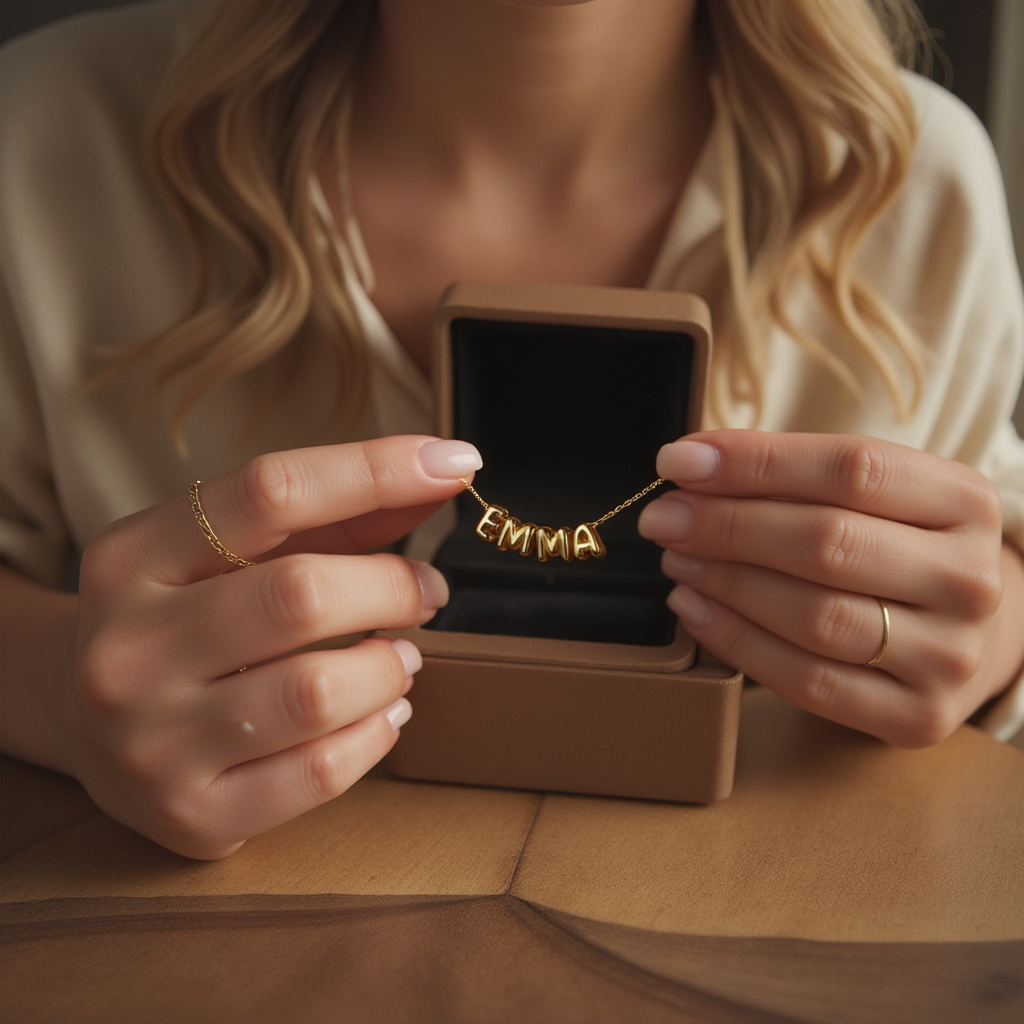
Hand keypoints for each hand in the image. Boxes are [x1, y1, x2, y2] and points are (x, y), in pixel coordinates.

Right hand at [64, 435, 480, 857]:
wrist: (81, 724)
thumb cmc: (184, 618)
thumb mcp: (229, 551)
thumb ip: (335, 513)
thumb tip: (440, 473)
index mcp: (132, 556)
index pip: (269, 491)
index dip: (375, 470)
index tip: (454, 461)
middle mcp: (128, 646)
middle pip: (301, 595)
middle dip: (392, 587)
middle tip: (425, 592)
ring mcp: (151, 739)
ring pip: (318, 692)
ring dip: (390, 667)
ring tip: (399, 657)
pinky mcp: (191, 812)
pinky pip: (321, 772)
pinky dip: (377, 733)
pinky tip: (382, 711)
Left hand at [638, 430, 1022, 745]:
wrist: (967, 634)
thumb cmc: (895, 548)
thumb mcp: (874, 495)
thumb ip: (791, 475)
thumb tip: (691, 466)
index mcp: (965, 502)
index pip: (851, 469)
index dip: (754, 462)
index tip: (679, 462)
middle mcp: (969, 580)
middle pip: (828, 542)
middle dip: (725, 526)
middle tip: (664, 517)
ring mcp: (949, 655)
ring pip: (814, 616)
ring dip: (725, 583)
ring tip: (676, 560)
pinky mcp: (917, 715)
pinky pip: (808, 681)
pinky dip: (737, 640)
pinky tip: (696, 609)